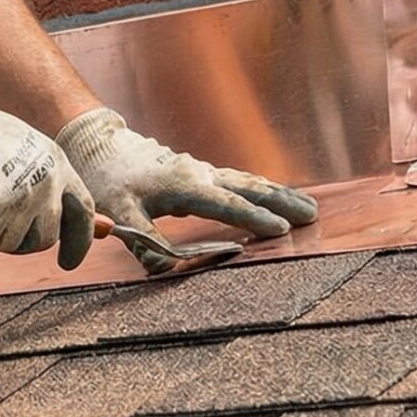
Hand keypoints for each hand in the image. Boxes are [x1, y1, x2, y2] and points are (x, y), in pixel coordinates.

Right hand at [0, 76, 97, 267]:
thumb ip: (47, 185)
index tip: (68, 262)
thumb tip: (98, 226)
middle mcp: (44, 185)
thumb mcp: (18, 150)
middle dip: (14, 239)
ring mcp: (18, 204)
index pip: (81, 212)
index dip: (78, 241)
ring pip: (2, 244)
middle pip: (41, 239)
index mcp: (55, 164)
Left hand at [57, 107, 318, 274]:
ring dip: (279, 194)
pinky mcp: (201, 173)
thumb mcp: (119, 212)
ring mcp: (203, 171)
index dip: (253, 219)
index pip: (227, 204)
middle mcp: (200, 174)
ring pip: (249, 182)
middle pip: (249, 188)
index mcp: (185, 185)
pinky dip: (262, 189)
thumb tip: (164, 270)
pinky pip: (239, 182)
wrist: (102, 146)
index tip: (282, 230)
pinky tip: (277, 198)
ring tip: (309, 208)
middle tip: (314, 216)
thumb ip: (143, 241)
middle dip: (282, 202)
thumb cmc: (110, 180)